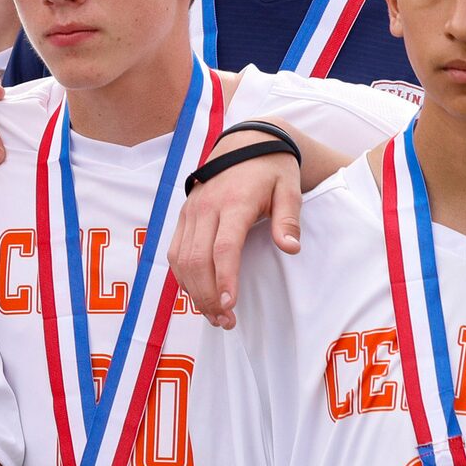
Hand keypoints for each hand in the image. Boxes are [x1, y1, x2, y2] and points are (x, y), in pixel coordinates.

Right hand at [170, 147, 305, 330]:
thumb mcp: (289, 189)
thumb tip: (290, 249)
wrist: (243, 144)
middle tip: (225, 321)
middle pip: (196, 260)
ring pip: (180, 260)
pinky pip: (174, 253)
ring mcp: (189, 213)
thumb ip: (288, 220)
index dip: (224, 278)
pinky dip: (182, 278)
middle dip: (207, 295)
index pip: (223, 247)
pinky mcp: (182, 217)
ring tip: (212, 315)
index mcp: (234, 203)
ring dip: (193, 291)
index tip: (230, 304)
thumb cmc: (271, 170)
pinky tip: (197, 294)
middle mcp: (205, 209)